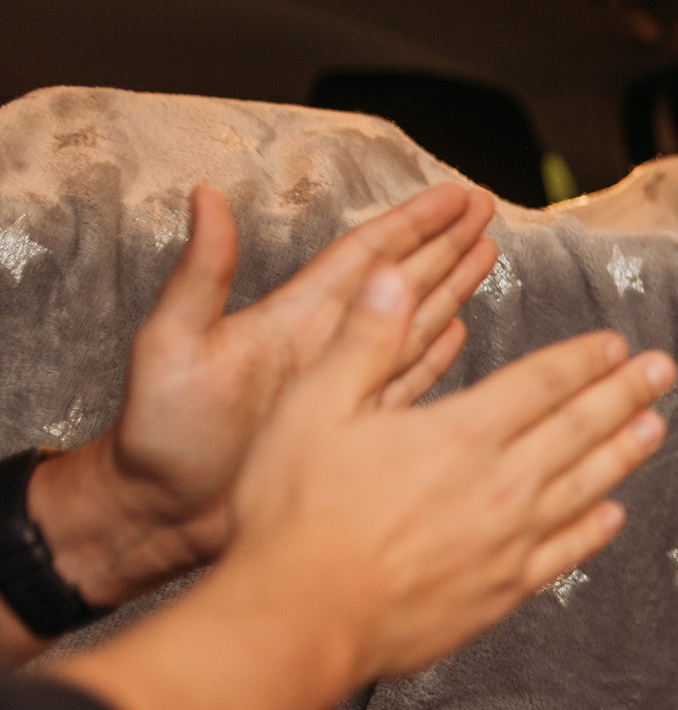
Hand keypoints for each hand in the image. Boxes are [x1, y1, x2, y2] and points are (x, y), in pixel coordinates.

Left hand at [27, 183, 495, 609]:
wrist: (166, 512)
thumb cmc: (159, 433)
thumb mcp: (171, 342)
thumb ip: (201, 273)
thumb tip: (205, 198)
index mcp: (292, 317)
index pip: (366, 256)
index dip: (412, 224)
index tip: (453, 197)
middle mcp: (324, 343)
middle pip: (400, 280)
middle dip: (444, 243)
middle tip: (482, 209)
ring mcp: (342, 384)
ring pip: (412, 323)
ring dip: (450, 288)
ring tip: (484, 254)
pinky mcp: (352, 426)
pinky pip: (407, 381)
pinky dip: (436, 355)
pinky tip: (458, 332)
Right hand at [52, 261, 672, 709]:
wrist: (302, 619)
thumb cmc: (296, 513)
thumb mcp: (313, 407)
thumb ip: (365, 340)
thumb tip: (395, 277)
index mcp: (461, 434)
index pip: (540, 384)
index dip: (581, 361)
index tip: (615, 344)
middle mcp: (500, 485)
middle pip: (579, 429)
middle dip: (625, 394)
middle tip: (663, 371)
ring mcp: (509, 543)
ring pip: (585, 487)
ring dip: (623, 453)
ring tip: (656, 428)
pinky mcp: (503, 592)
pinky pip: (564, 554)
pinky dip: (593, 531)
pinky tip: (612, 516)